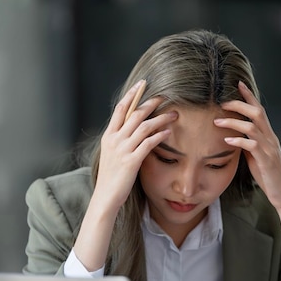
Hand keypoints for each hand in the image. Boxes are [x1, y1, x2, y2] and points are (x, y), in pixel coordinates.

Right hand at [95, 81, 176, 215]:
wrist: (106, 197)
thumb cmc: (112, 177)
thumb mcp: (112, 154)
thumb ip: (120, 140)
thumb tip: (133, 128)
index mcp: (108, 136)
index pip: (120, 108)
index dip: (132, 94)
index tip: (142, 84)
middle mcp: (114, 140)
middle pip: (135, 114)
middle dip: (151, 103)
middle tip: (165, 96)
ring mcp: (122, 150)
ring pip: (144, 126)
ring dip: (161, 118)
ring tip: (174, 114)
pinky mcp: (131, 161)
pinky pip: (148, 143)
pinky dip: (160, 135)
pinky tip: (169, 132)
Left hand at [214, 81, 280, 214]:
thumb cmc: (268, 176)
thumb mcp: (256, 156)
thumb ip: (248, 144)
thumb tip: (233, 136)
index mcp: (269, 136)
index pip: (259, 110)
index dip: (249, 96)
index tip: (238, 83)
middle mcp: (271, 139)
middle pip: (257, 113)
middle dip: (240, 104)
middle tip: (222, 103)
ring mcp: (270, 149)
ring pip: (253, 127)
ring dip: (233, 122)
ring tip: (217, 121)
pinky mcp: (266, 161)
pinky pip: (252, 146)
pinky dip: (238, 141)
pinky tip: (227, 141)